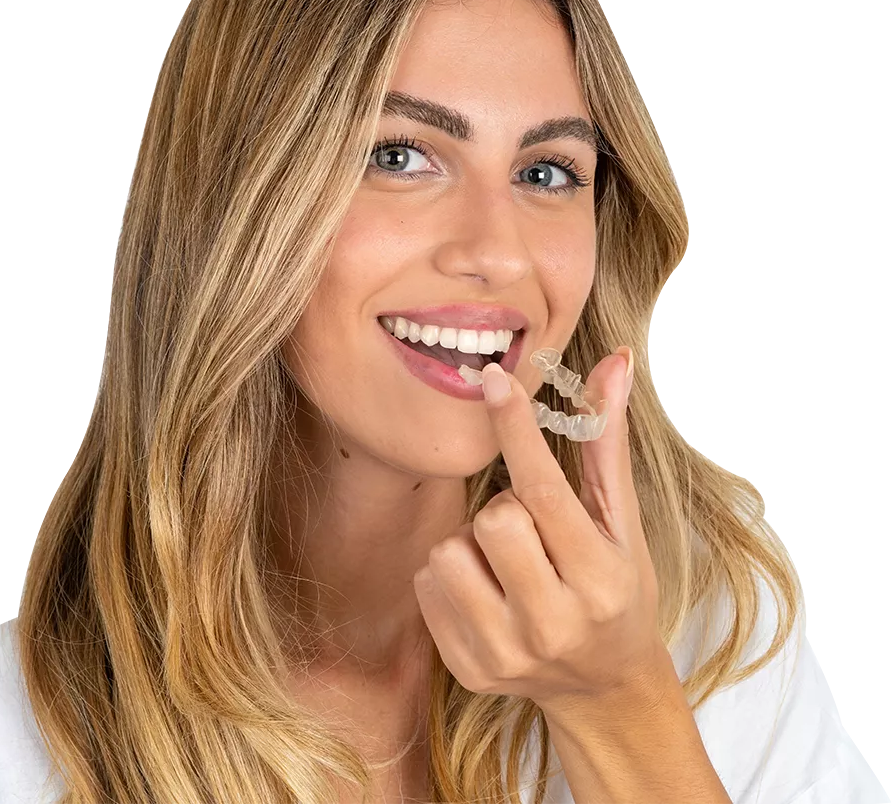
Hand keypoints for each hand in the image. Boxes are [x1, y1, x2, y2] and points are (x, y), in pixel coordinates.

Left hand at [412, 347, 666, 712]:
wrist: (603, 687)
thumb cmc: (618, 593)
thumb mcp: (622, 524)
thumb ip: (606, 444)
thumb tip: (613, 363)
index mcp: (598, 582)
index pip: (544, 492)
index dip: (515, 429)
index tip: (493, 380)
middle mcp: (551, 625)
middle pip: (490, 520)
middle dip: (505, 509)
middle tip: (532, 530)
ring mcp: (505, 653)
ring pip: (448, 551)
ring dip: (472, 543)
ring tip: (507, 564)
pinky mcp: (467, 668)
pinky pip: (427, 583)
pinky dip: (451, 575)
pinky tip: (487, 590)